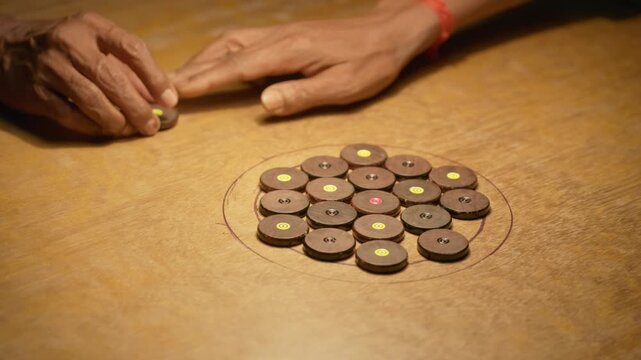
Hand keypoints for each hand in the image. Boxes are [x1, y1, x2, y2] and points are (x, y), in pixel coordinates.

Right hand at [0, 12, 177, 136]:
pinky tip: (105, 130)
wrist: (5, 48)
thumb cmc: (61, 48)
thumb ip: (126, 68)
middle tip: (152, 125)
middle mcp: (71, 43)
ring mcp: (51, 67)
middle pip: (113, 80)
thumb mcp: (93, 44)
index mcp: (92, 27)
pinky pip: (72, 115)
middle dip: (138, 107)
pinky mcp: (37, 91)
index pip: (132, 49)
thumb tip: (157, 98)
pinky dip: (93, 126)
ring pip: (94, 101)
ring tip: (129, 129)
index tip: (170, 99)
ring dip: (117, 121)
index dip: (155, 77)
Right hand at [172, 2, 438, 115]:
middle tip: (166, 88)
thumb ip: (303, 94)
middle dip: (194, 68)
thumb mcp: (344, 85)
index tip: (176, 92)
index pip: (237, 66)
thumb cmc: (371, 62)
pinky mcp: (287, 37)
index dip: (205, 80)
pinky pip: (246, 43)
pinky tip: (220, 68)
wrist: (390, 32)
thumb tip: (264, 103)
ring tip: (184, 79)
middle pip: (225, 48)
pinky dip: (223, 55)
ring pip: (231, 42)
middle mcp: (279, 37)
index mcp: (290, 50)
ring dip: (205, 59)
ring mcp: (281, 34)